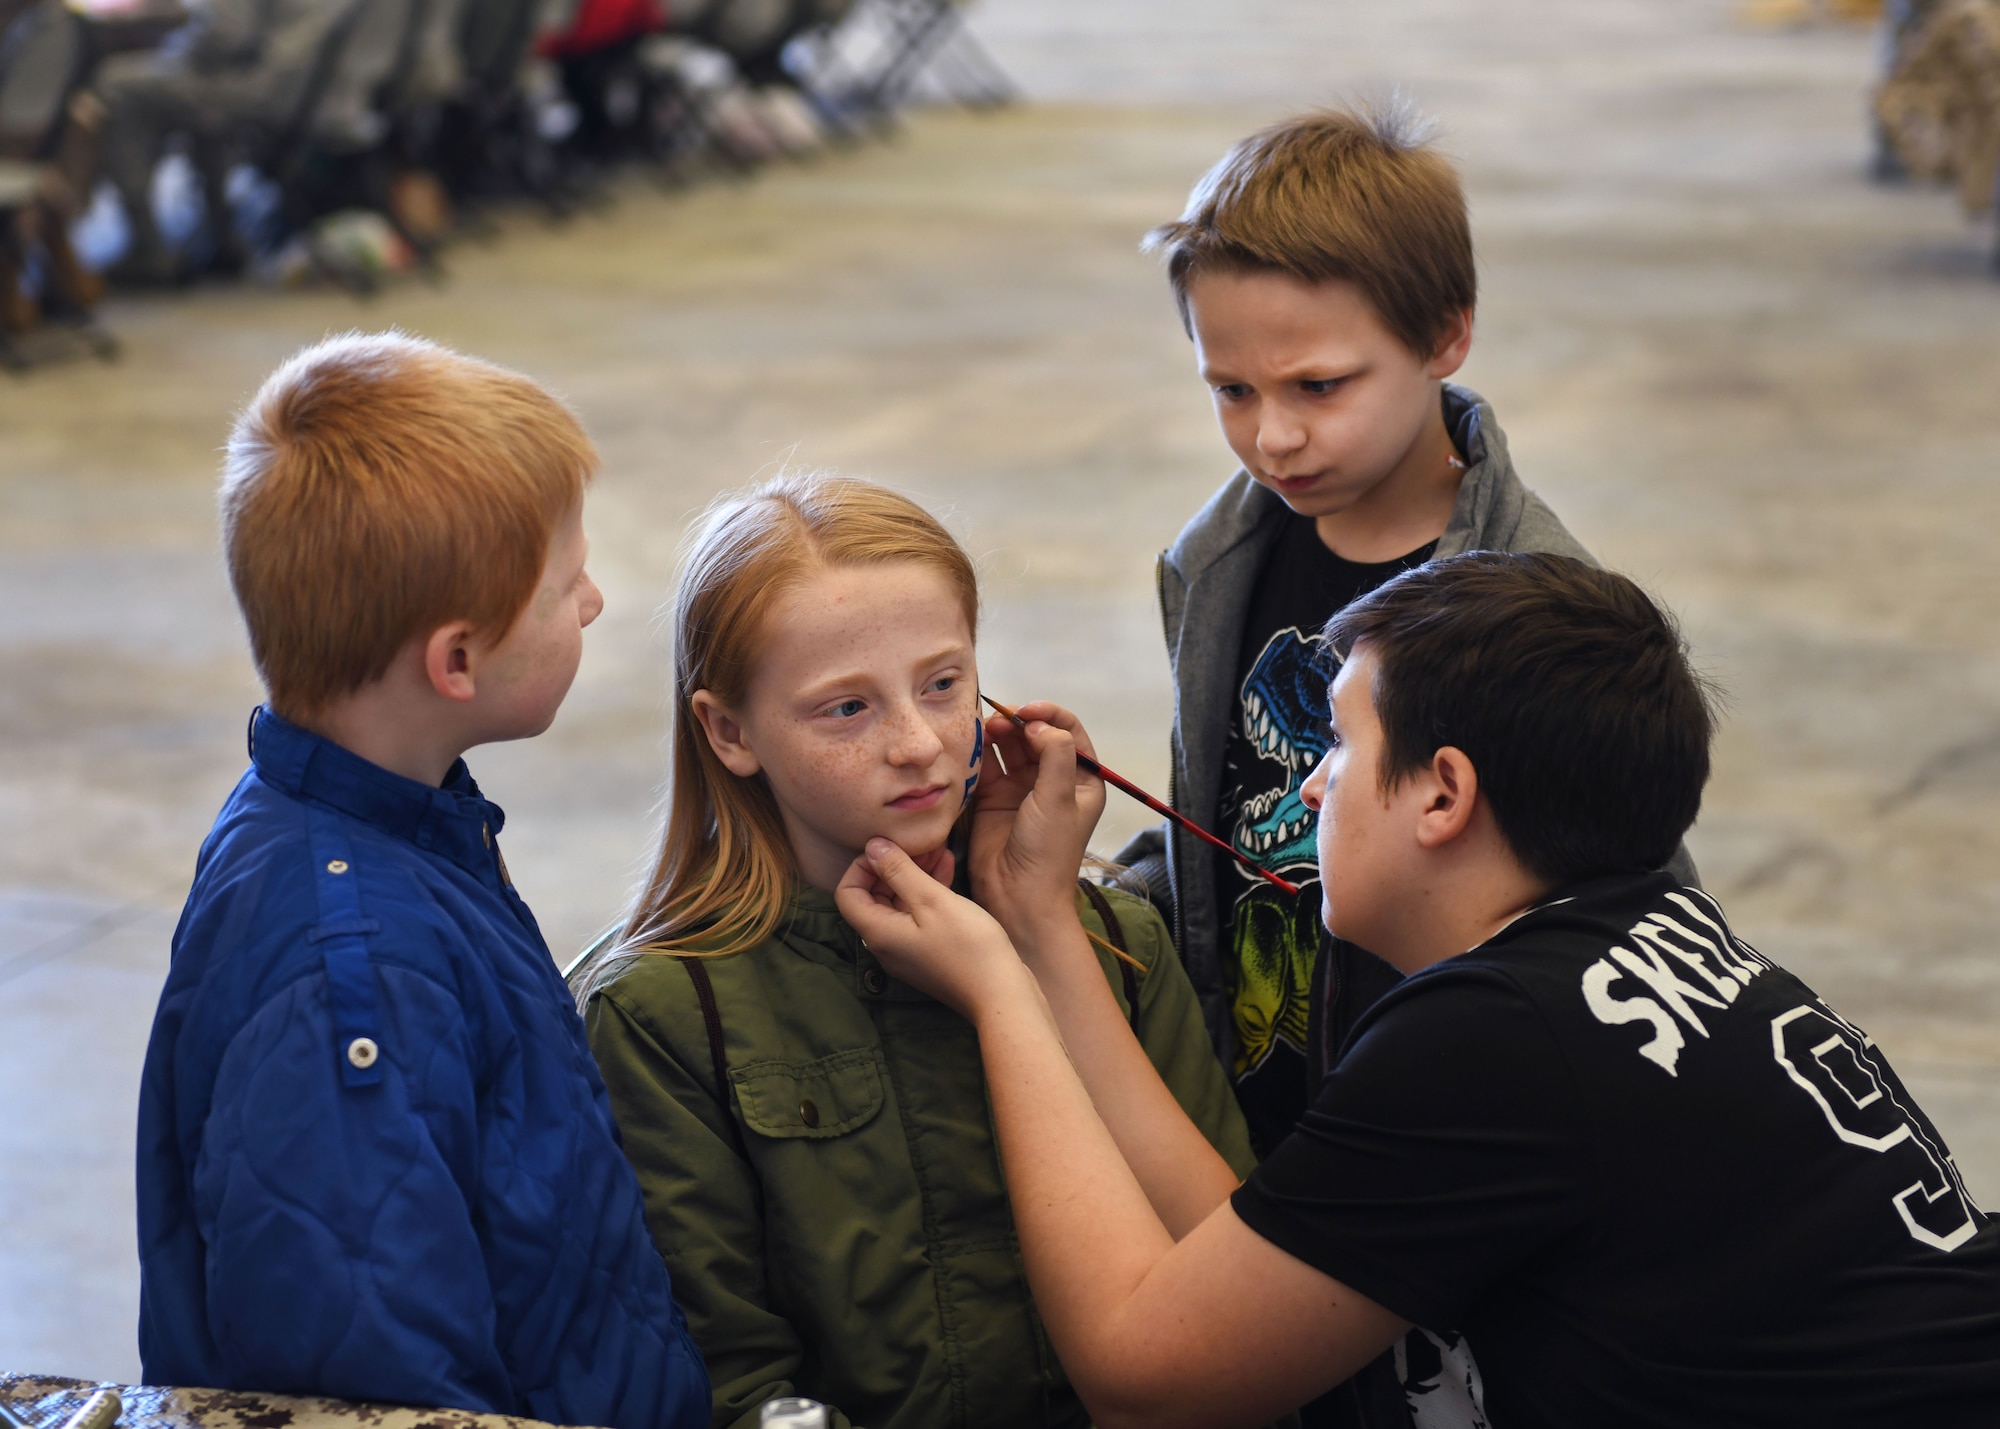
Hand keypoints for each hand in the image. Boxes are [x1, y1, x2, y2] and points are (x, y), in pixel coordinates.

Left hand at [835, 837, 1028, 1020]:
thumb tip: (872, 846)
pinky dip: (928, 893)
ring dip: (914, 876)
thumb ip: (899, 871)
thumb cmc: (968, 947)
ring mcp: (908, 951)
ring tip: (939, 851)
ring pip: (899, 905)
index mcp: (878, 932)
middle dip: (893, 867)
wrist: (1001, 995)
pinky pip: (918, 917)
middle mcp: (886, 945)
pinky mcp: (929, 953)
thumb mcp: (932, 900)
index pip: (847, 893)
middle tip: (920, 846)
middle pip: (873, 898)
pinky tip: (948, 870)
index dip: (862, 866)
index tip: (889, 849)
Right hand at [969, 702, 1106, 935]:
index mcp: (1081, 780)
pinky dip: (979, 753)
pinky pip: (986, 767)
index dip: (1049, 714)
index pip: (1068, 731)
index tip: (1026, 712)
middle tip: (998, 719)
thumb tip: (1039, 723)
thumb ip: (1055, 754)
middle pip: (1035, 735)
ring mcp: (1021, 790)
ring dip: (997, 734)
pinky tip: (970, 743)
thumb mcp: (1059, 799)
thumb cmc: (1048, 853)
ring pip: (1009, 748)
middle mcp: (1052, 781)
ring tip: (983, 728)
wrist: (1018, 898)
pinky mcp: (992, 800)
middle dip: (1018, 722)